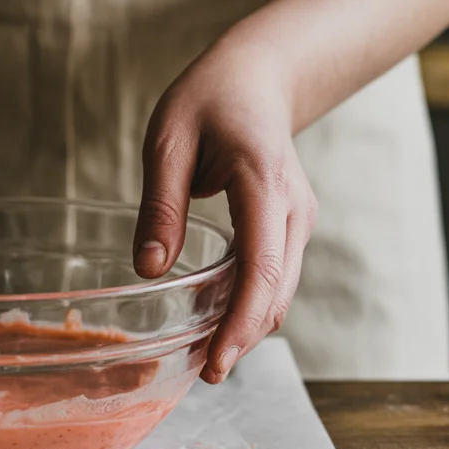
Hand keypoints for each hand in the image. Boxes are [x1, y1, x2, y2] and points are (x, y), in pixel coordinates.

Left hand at [133, 37, 317, 383]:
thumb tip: (149, 270)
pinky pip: (275, 275)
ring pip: (280, 291)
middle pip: (276, 293)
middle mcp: (294, 209)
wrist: (259, 75)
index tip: (216, 365)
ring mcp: (299, 219)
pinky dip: (250, 303)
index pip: (261, 270)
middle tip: (201, 373)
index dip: (239, 325)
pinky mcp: (291, 226)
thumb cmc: (209, 99)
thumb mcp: (167, 142)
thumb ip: (160, 206)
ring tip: (204, 354)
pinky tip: (216, 318)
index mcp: (264, 184)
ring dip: (247, 325)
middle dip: (242, 338)